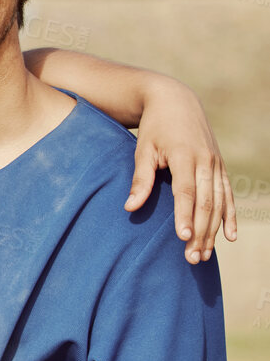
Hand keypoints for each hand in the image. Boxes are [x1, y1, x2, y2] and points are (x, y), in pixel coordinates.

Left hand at [128, 79, 236, 262]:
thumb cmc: (154, 128)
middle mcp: (206, 161)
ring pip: (218, 203)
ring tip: (203, 255)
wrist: (176, 102)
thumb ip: (140, 178)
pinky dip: (230, 216)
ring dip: (213, 231)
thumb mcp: (142, 149)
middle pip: (205, 203)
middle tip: (191, 258)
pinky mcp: (220, 167)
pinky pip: (228, 195)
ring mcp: (216, 164)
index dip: (185, 216)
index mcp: (185, 156)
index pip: (186, 192)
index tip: (183, 238)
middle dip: (200, 232)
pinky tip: (230, 237)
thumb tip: (130, 207)